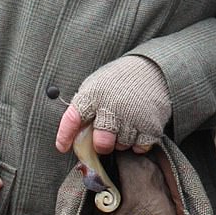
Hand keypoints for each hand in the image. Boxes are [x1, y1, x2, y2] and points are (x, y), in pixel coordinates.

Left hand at [55, 55, 171, 155]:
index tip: (62, 147)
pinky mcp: (151, 124)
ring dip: (122, 140)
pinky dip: (139, 143)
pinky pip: (140, 147)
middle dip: (103, 144)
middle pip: (102, 143)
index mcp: (94, 94)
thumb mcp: (97, 84)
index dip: (65, 136)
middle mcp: (112, 106)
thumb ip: (85, 106)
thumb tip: (74, 133)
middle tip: (107, 138)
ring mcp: (133, 115)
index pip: (72, 119)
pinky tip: (138, 129)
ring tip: (126, 123)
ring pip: (122, 145)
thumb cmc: (119, 79)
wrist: (153, 67)